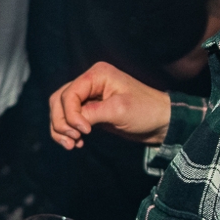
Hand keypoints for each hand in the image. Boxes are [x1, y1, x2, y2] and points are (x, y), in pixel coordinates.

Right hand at [49, 61, 171, 148]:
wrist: (161, 122)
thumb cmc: (145, 111)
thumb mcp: (118, 110)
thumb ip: (91, 113)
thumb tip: (71, 123)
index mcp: (97, 74)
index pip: (69, 94)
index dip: (71, 115)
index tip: (84, 131)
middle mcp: (89, 82)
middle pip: (59, 100)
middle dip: (61, 122)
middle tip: (73, 140)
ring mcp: (88, 96)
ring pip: (60, 110)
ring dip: (60, 128)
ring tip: (72, 145)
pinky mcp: (90, 110)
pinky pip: (69, 119)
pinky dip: (67, 131)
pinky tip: (76, 143)